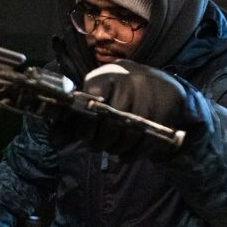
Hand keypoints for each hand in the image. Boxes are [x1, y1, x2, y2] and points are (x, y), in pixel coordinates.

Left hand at [84, 63, 200, 157]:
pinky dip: (134, 153)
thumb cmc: (121, 94)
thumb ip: (82, 113)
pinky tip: (127, 153)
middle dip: (101, 141)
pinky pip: (147, 141)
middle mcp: (131, 80)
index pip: (92, 101)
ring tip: (113, 148)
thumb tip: (59, 137)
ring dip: (117, 148)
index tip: (85, 136)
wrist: (162, 86)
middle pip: (112, 122)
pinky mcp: (167, 110)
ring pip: (130, 134)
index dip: (86, 125)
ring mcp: (152, 94)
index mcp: (109, 74)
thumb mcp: (100, 94)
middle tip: (97, 146)